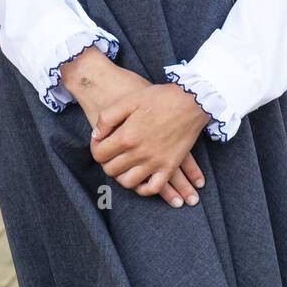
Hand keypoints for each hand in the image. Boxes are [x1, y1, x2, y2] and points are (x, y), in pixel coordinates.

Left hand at [59, 47, 207, 207]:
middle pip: (111, 170)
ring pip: (129, 182)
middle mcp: (139, 153)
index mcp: (127, 136)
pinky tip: (140, 181)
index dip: (95, 149)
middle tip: (111, 154)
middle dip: (106, 162)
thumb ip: (107, 118)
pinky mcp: (170, 166)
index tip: (100, 143)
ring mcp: (156, 162)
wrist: (191, 100)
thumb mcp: (129, 100)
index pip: (99, 155)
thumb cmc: (159, 97)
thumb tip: (96, 136)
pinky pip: (154, 187)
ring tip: (123, 167)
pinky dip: (144, 188)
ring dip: (121, 176)